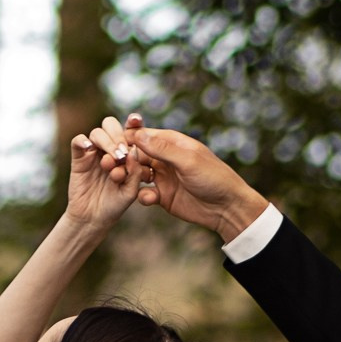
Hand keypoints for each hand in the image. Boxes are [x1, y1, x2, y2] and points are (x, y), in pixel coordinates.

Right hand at [65, 120, 150, 233]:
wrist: (93, 218)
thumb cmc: (115, 204)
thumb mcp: (131, 191)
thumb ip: (134, 171)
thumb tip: (133, 150)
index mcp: (126, 151)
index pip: (130, 130)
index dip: (133, 122)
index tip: (137, 120)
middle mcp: (110, 147)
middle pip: (111, 125)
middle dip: (118, 136)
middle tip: (121, 154)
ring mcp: (93, 152)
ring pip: (97, 132)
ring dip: (105, 144)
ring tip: (109, 163)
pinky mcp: (79, 158)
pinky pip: (78, 141)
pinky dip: (82, 141)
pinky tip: (88, 148)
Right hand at [125, 119, 270, 240]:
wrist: (226, 208)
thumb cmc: (213, 178)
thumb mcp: (188, 160)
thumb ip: (162, 148)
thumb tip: (137, 134)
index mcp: (172, 143)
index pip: (144, 135)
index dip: (128, 137)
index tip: (114, 143)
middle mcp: (164, 158)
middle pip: (136, 155)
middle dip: (124, 160)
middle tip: (114, 166)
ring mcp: (162, 177)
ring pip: (137, 174)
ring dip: (129, 178)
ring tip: (124, 182)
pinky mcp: (162, 196)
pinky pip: (144, 194)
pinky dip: (143, 196)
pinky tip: (149, 199)